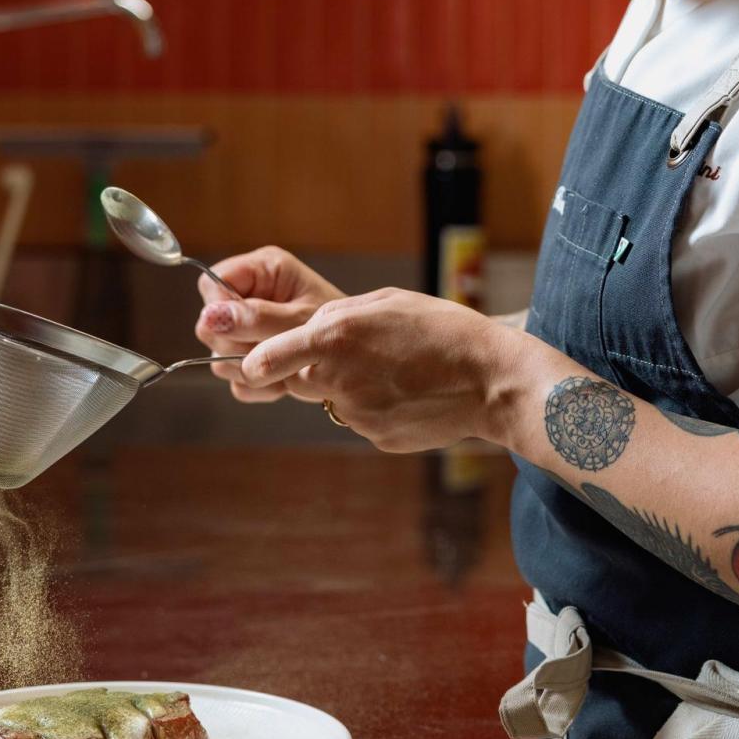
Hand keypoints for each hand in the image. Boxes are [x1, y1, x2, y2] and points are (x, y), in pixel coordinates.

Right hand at [193, 247, 344, 403]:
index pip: (211, 282)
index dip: (219, 310)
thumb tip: (210, 317)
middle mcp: (250, 294)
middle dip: (237, 345)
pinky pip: (233, 375)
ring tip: (286, 369)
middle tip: (273, 351)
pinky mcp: (250, 353)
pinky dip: (256, 385)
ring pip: (218, 352)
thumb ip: (257, 318)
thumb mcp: (300, 320)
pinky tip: (283, 382)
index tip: (245, 331)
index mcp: (262, 270)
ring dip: (250, 368)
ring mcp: (248, 326)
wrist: (358, 358)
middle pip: (209, 321)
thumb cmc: (340, 328)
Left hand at [237, 288, 520, 451]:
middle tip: (348, 355)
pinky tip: (406, 391)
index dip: (253, 362)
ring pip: (329, 400)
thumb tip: (306, 333)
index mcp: (335, 336)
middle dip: (305, 369)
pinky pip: (359, 419)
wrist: (490, 380)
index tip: (249, 365)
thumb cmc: (441, 329)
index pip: (266, 359)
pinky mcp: (374, 436)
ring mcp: (356, 413)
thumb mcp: (385, 302)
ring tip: (389, 369)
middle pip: (295, 380)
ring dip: (343, 386)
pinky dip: (373, 406)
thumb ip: (336, 317)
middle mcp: (338, 378)